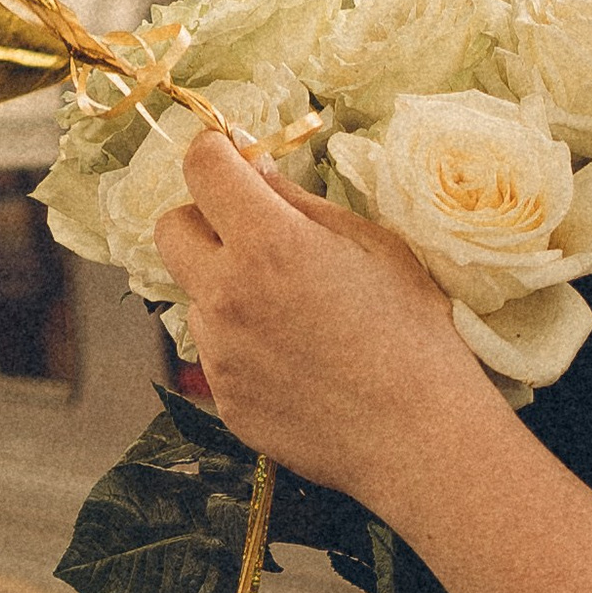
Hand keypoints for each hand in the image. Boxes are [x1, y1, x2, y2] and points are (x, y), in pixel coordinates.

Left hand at [156, 129, 486, 502]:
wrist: (421, 439)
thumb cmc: (413, 335)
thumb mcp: (373, 246)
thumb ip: (301, 204)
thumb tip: (254, 169)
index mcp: (268, 244)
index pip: (201, 168)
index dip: (216, 154)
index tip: (234, 160)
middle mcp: (228, 295)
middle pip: (171, 230)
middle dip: (203, 219)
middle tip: (251, 234)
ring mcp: (220, 353)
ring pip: (197, 295)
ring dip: (228, 290)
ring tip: (295, 316)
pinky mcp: (225, 399)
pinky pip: (218, 352)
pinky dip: (245, 345)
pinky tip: (298, 362)